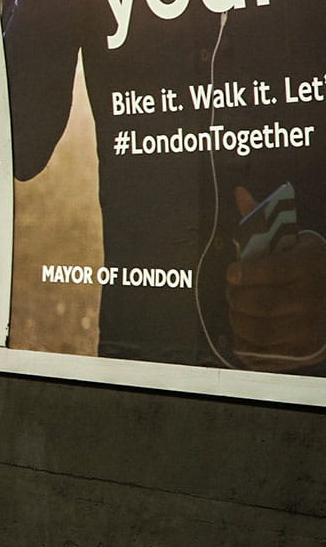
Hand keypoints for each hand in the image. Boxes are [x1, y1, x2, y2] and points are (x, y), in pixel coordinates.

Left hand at [227, 187, 325, 368]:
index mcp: (311, 266)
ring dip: (236, 320)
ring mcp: (309, 330)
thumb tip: (239, 193)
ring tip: (238, 310)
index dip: (245, 273)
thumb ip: (264, 222)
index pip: (271, 271)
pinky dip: (246, 344)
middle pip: (258, 304)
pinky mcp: (302, 353)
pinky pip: (261, 353)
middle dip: (235, 297)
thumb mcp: (296, 242)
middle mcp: (313, 300)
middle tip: (232, 292)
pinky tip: (248, 331)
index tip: (233, 273)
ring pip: (255, 329)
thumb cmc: (311, 268)